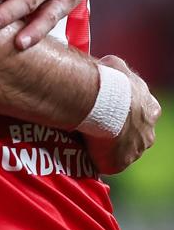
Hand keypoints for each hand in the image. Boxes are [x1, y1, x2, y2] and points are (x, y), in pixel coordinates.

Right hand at [85, 55, 157, 174]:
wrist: (103, 103)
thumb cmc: (108, 83)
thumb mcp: (114, 66)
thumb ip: (115, 69)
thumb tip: (107, 66)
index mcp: (150, 109)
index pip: (141, 113)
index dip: (125, 111)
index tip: (110, 109)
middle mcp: (148, 133)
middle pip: (134, 135)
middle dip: (119, 133)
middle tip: (96, 126)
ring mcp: (135, 151)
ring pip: (121, 151)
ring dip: (107, 146)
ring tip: (85, 138)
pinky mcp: (118, 163)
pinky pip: (105, 163)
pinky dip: (94, 157)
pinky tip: (80, 149)